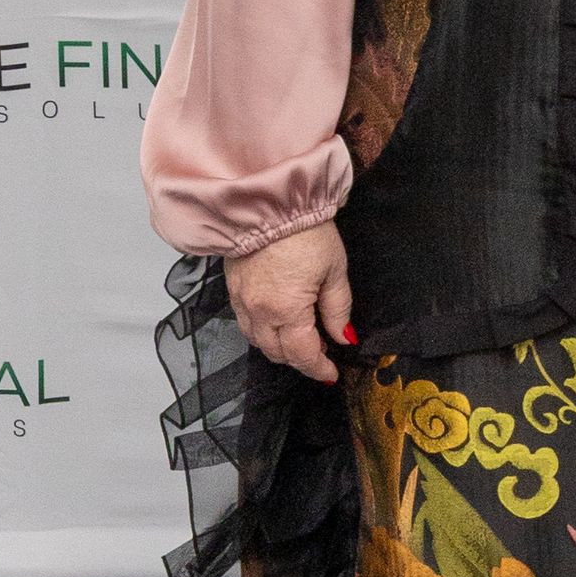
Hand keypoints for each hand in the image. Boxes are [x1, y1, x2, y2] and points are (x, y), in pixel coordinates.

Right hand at [224, 224, 353, 384]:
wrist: (268, 201)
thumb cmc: (305, 230)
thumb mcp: (334, 270)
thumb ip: (338, 309)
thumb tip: (343, 337)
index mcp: (287, 311)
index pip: (303, 355)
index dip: (319, 369)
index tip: (331, 374)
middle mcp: (259, 312)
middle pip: (278, 353)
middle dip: (300, 359)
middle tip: (321, 353)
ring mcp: (241, 301)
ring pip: (259, 342)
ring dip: (280, 348)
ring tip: (302, 340)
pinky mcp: (232, 289)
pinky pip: (246, 324)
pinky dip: (263, 332)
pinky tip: (278, 322)